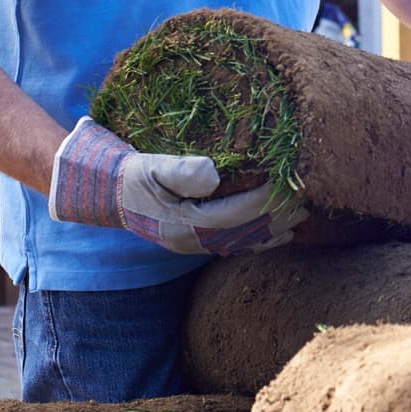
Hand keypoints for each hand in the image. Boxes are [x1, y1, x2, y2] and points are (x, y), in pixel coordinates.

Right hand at [48, 117, 306, 254]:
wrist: (104, 192)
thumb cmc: (130, 174)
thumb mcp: (150, 166)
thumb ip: (181, 170)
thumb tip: (214, 176)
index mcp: (183, 224)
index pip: (235, 217)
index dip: (264, 202)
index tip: (287, 183)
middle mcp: (191, 241)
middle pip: (244, 234)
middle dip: (276, 218)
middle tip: (306, 201)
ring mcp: (192, 245)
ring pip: (242, 243)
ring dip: (273, 231)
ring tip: (301, 216)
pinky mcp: (193, 241)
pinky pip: (233, 245)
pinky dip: (259, 241)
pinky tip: (279, 235)